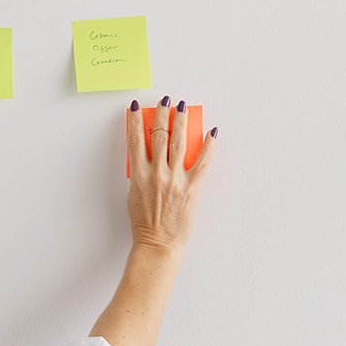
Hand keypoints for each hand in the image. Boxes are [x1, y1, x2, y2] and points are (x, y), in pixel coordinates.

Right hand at [123, 95, 218, 254]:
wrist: (158, 244)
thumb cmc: (144, 224)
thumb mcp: (134, 195)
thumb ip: (139, 174)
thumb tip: (147, 157)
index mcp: (138, 175)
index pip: (136, 140)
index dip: (136, 120)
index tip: (137, 106)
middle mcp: (157, 174)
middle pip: (159, 136)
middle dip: (162, 115)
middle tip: (165, 101)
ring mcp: (175, 180)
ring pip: (179, 143)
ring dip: (181, 122)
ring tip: (182, 108)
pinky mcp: (191, 188)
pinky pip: (203, 162)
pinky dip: (209, 146)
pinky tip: (212, 133)